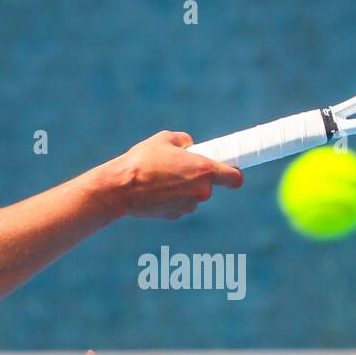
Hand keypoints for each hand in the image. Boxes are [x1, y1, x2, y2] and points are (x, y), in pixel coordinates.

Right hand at [104, 131, 243, 219]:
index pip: (234, 177)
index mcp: (205, 170)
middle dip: (197, 177)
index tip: (231, 170)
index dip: (234, 173)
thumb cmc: (142, 161)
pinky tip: (154, 190)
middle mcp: (202, 191)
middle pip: (209, 185)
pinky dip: (172, 198)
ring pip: (193, 195)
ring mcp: (189, 206)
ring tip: (160, 177)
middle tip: (179, 166)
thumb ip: (183, 141)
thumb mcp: (164, 139)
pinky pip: (179, 204)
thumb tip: (189, 145)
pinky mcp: (175, 216)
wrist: (120, 189)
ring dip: (183, 187)